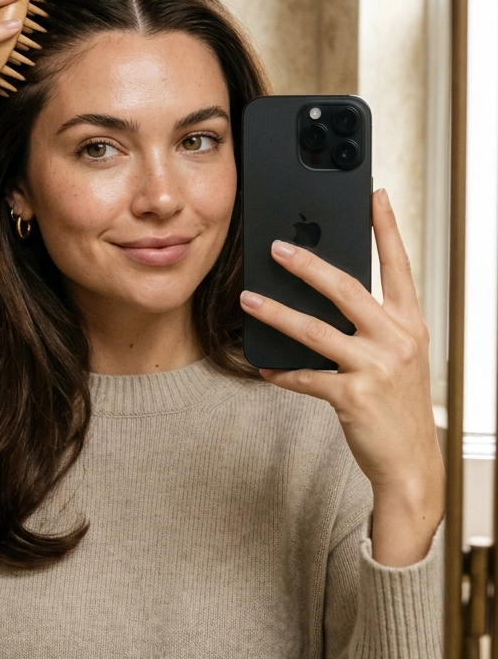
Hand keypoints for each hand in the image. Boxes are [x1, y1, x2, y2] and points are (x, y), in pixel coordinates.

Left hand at [239, 188, 444, 566]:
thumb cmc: (398, 407)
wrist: (410, 464)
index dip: (386, 227)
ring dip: (276, 313)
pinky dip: (282, 371)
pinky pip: (306, 376)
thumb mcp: (399, 358)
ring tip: (249, 299)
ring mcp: (376, 367)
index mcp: (410, 324)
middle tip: (277, 246)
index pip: (399, 265)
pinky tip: (263, 366)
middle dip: (308, 264)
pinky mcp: (353, 396)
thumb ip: (373, 326)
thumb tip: (327, 295)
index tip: (374, 195)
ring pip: (315, 329)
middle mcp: (397, 339)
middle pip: (346, 288)